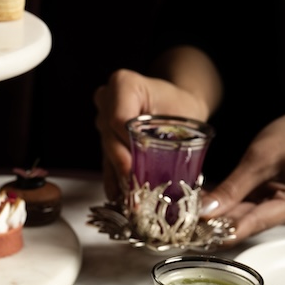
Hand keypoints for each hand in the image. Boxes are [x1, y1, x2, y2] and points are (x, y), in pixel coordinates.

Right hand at [93, 68, 211, 200]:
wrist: (176, 106)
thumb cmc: (181, 106)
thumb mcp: (182, 115)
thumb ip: (169, 138)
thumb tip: (164, 173)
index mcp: (123, 85)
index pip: (118, 118)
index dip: (126, 144)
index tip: (134, 166)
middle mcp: (106, 101)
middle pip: (109, 138)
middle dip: (122, 166)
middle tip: (133, 189)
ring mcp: (102, 121)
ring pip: (106, 153)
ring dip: (119, 177)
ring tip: (129, 199)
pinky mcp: (104, 141)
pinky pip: (106, 161)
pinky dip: (115, 180)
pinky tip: (120, 197)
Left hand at [200, 99, 284, 243]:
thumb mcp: (259, 159)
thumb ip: (232, 188)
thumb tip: (205, 210)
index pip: (248, 226)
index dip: (216, 232)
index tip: (190, 235)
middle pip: (243, 223)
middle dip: (212, 220)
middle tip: (180, 218)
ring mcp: (281, 211)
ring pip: (241, 216)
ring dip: (216, 211)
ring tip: (187, 206)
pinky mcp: (273, 204)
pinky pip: (244, 207)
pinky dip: (225, 203)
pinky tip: (203, 199)